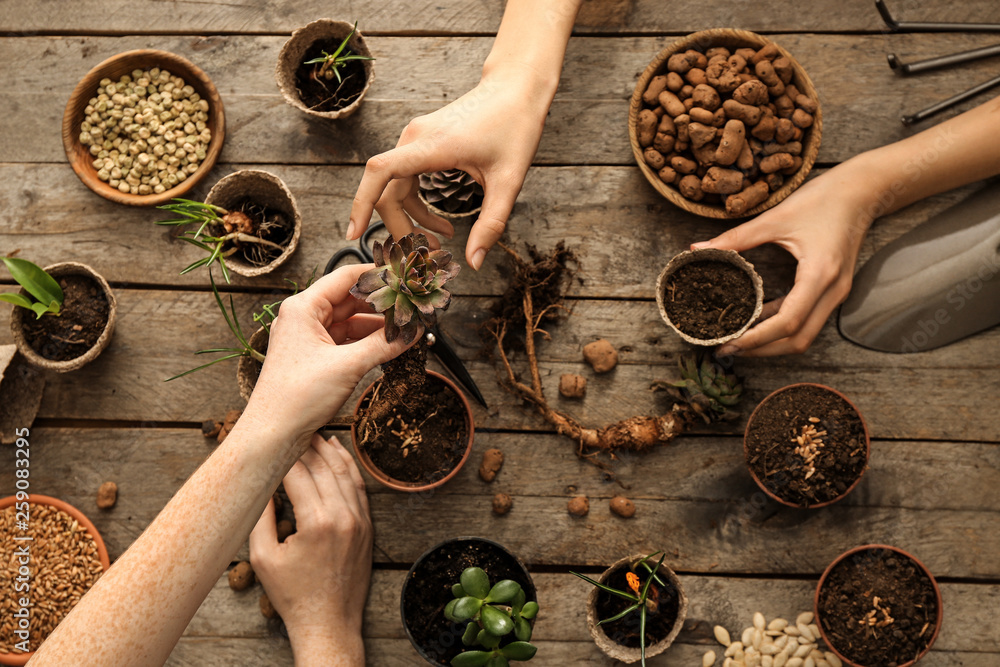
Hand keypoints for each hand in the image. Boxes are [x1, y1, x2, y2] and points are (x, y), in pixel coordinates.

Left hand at [246, 264, 411, 438]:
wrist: (273, 434)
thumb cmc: (296, 397)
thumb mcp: (347, 366)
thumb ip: (383, 345)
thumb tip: (412, 331)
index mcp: (303, 308)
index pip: (346, 277)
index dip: (377, 275)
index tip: (404, 277)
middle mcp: (304, 317)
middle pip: (350, 299)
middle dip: (382, 304)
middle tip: (411, 306)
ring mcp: (309, 337)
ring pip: (350, 322)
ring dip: (377, 326)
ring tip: (405, 328)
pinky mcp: (315, 357)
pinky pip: (346, 341)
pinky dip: (367, 343)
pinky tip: (388, 346)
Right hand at [249, 434, 372, 665]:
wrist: (328, 623)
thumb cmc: (292, 595)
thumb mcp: (263, 557)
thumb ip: (261, 517)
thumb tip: (260, 485)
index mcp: (317, 522)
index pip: (298, 474)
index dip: (284, 456)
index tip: (272, 442)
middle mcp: (343, 516)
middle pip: (323, 468)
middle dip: (307, 446)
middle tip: (293, 429)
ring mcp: (360, 521)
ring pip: (345, 473)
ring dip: (330, 451)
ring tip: (315, 434)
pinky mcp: (368, 527)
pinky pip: (359, 488)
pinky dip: (349, 468)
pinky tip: (338, 455)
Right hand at [348, 67, 554, 269]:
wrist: (516, 88)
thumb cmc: (515, 128)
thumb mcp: (508, 181)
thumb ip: (490, 224)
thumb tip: (473, 263)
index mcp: (429, 145)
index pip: (380, 172)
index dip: (361, 203)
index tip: (353, 233)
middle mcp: (413, 138)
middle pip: (386, 191)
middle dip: (402, 228)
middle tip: (428, 256)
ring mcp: (415, 138)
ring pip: (396, 188)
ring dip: (412, 219)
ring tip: (440, 243)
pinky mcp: (422, 141)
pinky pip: (406, 178)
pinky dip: (418, 204)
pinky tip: (442, 223)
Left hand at [692, 163, 875, 355]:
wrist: (862, 191)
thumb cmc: (824, 200)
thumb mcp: (776, 218)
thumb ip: (737, 237)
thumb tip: (698, 247)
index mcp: (820, 275)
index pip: (787, 323)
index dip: (757, 339)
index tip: (728, 343)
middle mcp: (833, 291)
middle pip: (798, 339)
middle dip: (762, 349)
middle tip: (727, 348)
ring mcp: (836, 293)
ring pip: (804, 334)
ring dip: (772, 342)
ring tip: (737, 339)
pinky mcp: (833, 290)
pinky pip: (807, 318)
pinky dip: (781, 325)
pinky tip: (756, 320)